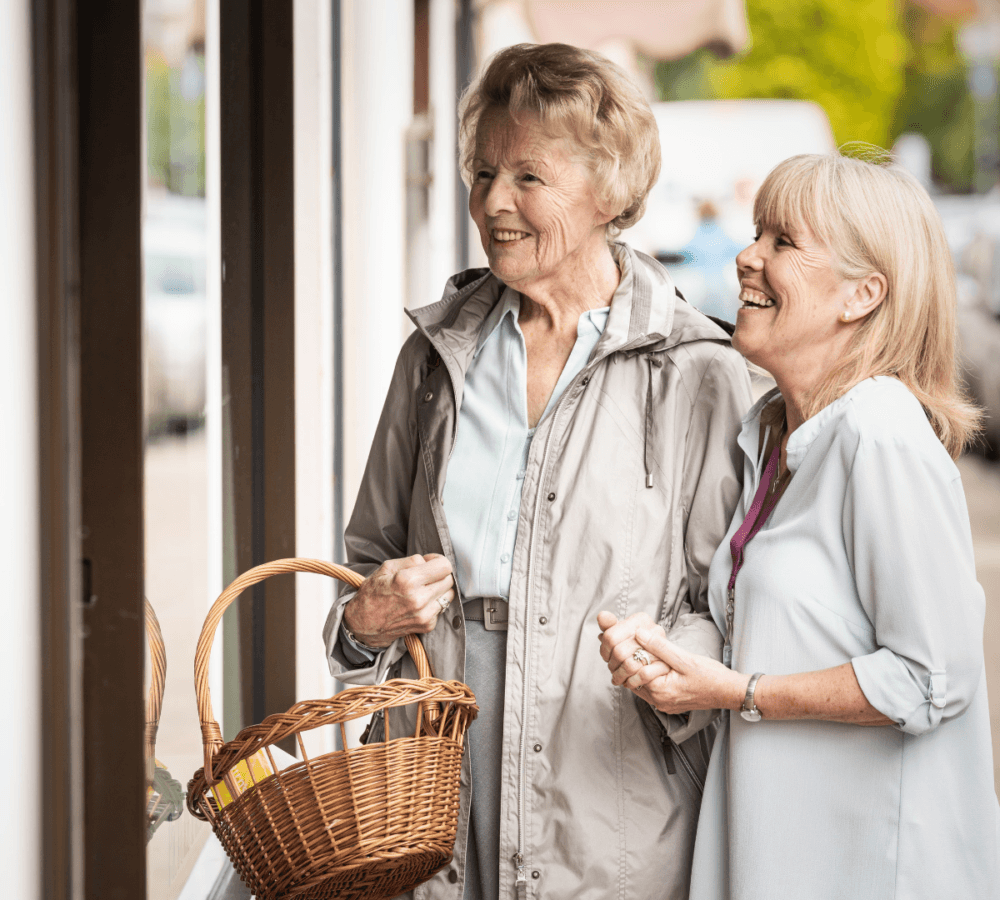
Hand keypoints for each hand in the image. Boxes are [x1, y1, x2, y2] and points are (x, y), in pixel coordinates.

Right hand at [343, 554, 454, 648]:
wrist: (364, 624)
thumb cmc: (374, 593)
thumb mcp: (387, 567)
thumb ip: (413, 560)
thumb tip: (431, 561)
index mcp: (408, 580)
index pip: (444, 566)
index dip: (439, 561)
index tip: (431, 562)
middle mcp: (418, 599)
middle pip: (449, 579)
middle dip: (440, 575)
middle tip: (426, 576)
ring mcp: (424, 614)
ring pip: (449, 594)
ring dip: (439, 589)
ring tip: (423, 589)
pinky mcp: (427, 625)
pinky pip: (441, 608)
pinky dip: (434, 603)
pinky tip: (420, 603)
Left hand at [598, 611, 743, 713]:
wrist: (729, 692)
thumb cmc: (710, 676)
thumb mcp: (684, 658)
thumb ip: (660, 646)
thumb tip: (639, 633)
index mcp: (660, 691)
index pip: (632, 670)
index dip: (628, 653)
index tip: (622, 638)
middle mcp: (658, 701)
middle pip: (632, 678)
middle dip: (629, 660)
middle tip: (623, 643)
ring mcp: (662, 703)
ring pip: (639, 683)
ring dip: (638, 667)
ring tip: (638, 650)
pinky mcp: (667, 702)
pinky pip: (650, 688)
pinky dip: (647, 674)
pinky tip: (651, 662)